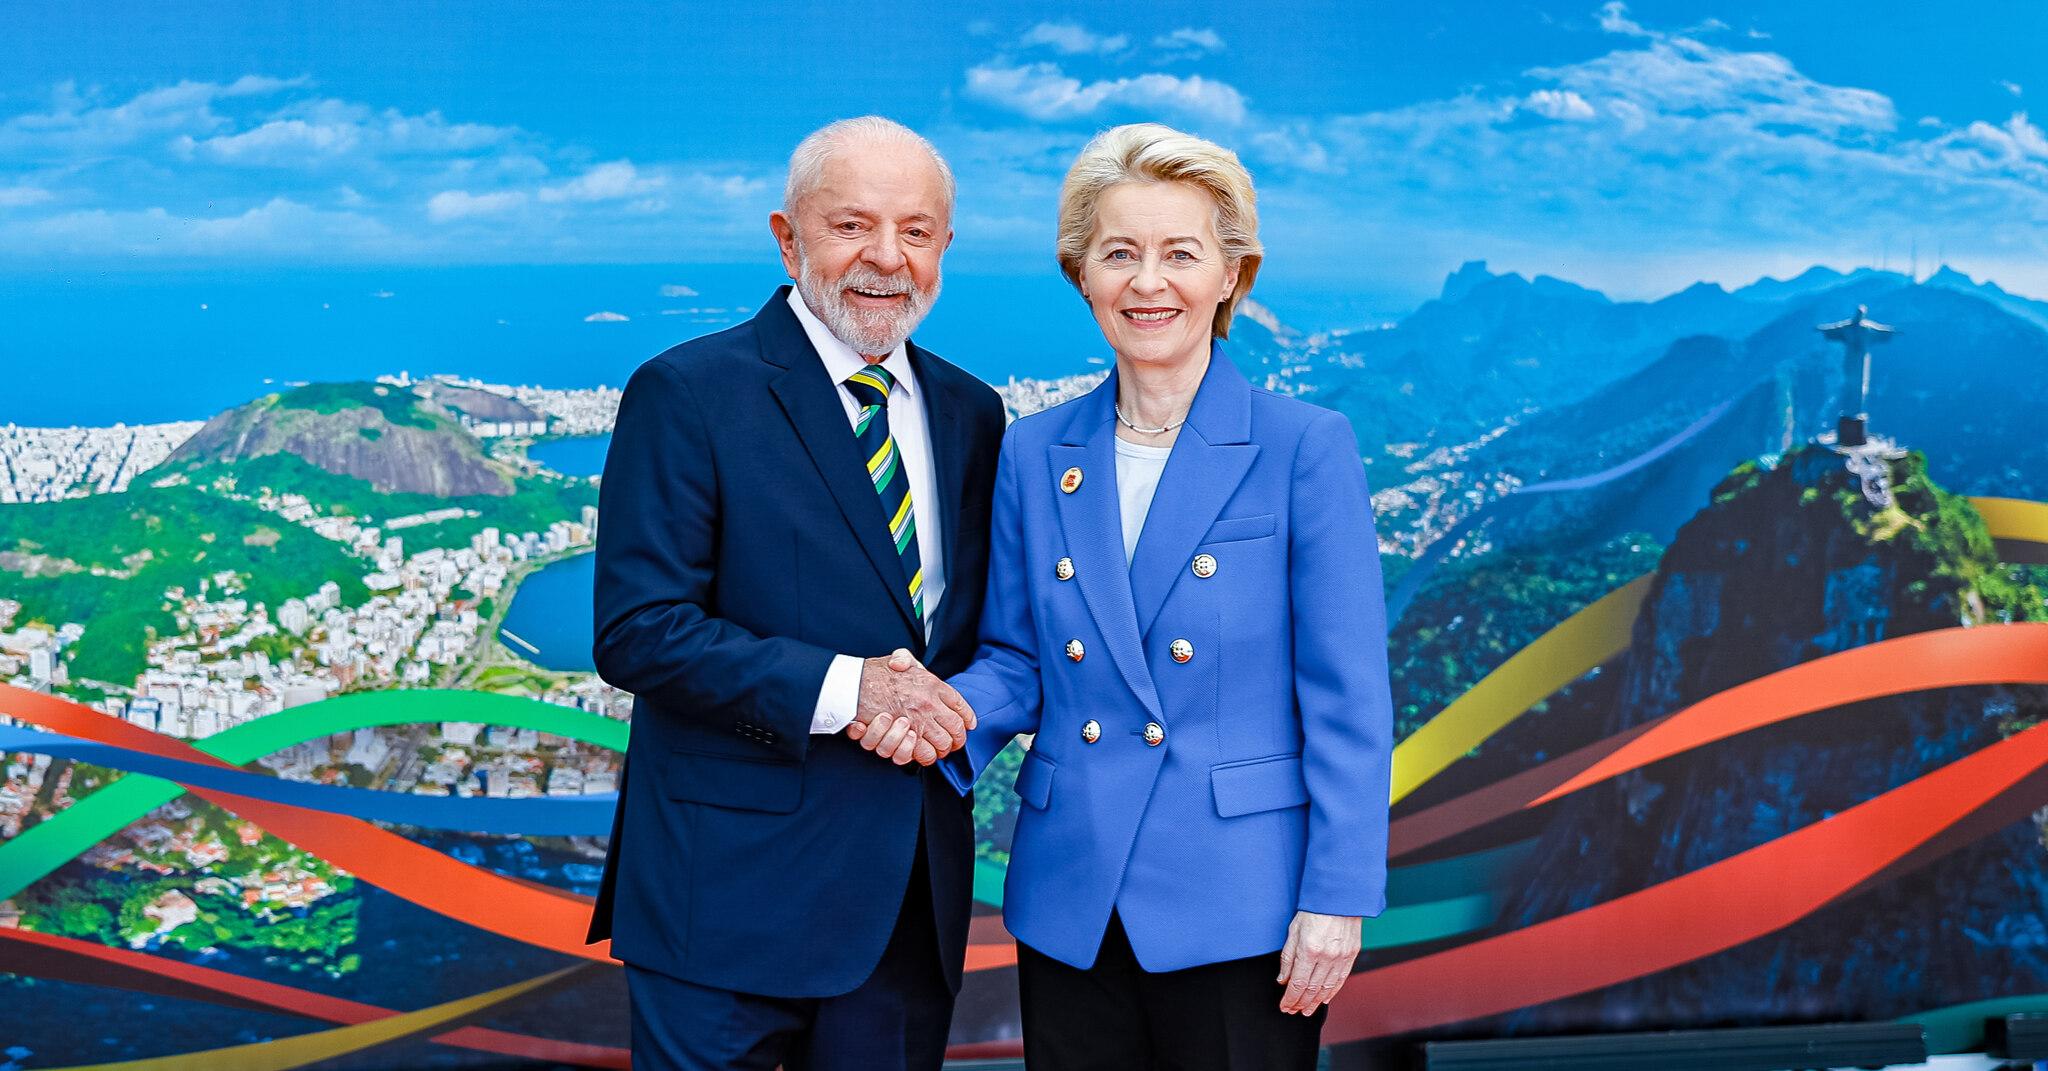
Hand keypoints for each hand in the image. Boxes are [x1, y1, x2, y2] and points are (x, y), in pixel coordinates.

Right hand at [845, 649, 975, 765]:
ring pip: (943, 744)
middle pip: (956, 728)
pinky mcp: (904, 737)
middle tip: (954, 742)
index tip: (968, 724)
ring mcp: (918, 721)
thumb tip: (909, 663)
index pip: (961, 704)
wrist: (854, 685)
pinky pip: (924, 754)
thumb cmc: (874, 674)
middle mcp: (929, 703)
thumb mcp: (898, 659)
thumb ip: (909, 660)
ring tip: (940, 749)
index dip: (967, 717)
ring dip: (942, 749)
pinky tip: (925, 753)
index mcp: (932, 684)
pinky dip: (926, 756)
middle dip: (958, 739)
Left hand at [1276, 910, 1361, 1014]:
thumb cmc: (1313, 909)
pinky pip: (1341, 979)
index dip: (1290, 998)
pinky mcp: (1351, 954)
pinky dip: (1332, 992)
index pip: (1297, 984)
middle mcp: (1327, 956)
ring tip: (1307, 1010)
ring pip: (1327, 988)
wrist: (1339, 896)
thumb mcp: (1293, 930)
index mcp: (1309, 949)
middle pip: (1312, 989)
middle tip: (1293, 1011)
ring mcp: (1341, 957)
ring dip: (1316, 1002)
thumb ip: (1288, 957)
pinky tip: (1325, 999)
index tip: (1284, 1006)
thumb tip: (1283, 979)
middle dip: (1300, 1003)